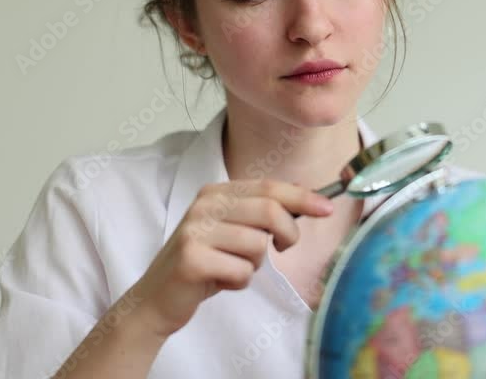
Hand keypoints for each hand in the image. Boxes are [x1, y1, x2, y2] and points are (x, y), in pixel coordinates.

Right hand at [131, 179, 333, 337]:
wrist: (157, 298)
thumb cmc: (204, 264)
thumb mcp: (232, 231)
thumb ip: (261, 213)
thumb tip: (307, 197)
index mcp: (215, 193)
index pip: (269, 187)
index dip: (302, 197)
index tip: (328, 208)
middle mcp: (204, 205)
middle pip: (269, 211)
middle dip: (287, 234)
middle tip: (282, 248)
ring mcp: (195, 231)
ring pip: (258, 245)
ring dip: (255, 265)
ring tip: (234, 267)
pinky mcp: (191, 258)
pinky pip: (241, 270)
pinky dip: (239, 282)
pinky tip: (221, 281)